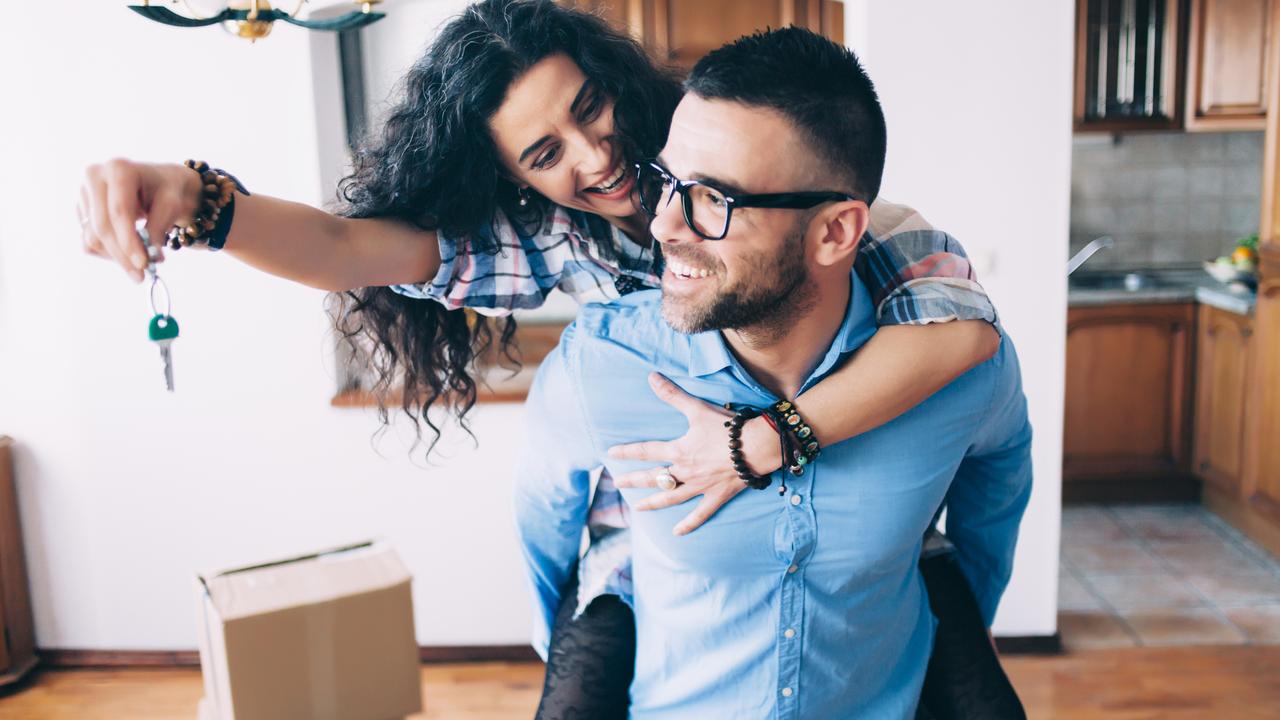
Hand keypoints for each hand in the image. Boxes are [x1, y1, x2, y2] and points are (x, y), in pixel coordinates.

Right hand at [78, 159, 201, 281]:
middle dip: (123, 255)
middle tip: (141, 275)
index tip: (143, 264)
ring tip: (143, 262)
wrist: (160, 184)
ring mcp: (84, 193)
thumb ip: (158, 228)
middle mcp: (95, 177)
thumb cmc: (168, 190)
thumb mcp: (172, 205)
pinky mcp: (81, 210)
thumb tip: (149, 256)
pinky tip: (128, 252)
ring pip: (93, 237)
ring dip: (117, 257)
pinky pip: (89, 241)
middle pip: (102, 227)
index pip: (119, 212)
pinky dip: (109, 253)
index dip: (129, 241)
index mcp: (119, 169)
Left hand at [608, 373, 780, 535]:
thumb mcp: (697, 408)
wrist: (757, 445)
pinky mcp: (717, 495)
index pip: (646, 451)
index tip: (611, 453)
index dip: (627, 451)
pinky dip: (689, 524)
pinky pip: (700, 514)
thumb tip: (651, 377)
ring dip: (653, 503)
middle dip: (634, 480)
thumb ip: (673, 395)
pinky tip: (677, 533)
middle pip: (654, 477)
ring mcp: (700, 486)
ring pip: (671, 498)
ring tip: (638, 508)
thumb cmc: (728, 426)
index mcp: (679, 450)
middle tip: (617, 483)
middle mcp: (685, 471)